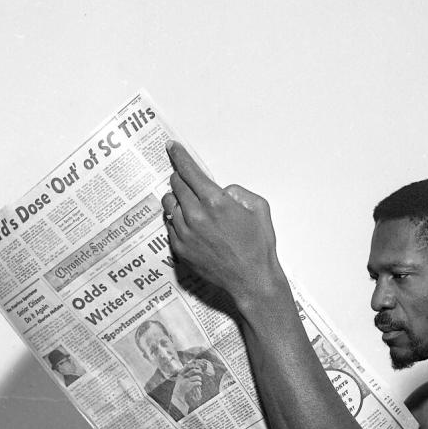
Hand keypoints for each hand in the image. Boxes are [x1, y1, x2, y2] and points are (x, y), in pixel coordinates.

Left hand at [162, 142, 281, 306]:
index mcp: (215, 201)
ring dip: (177, 199)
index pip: (188, 170)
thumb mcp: (259, 208)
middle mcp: (196, 215)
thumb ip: (238, 191)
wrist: (252, 280)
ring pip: (168, 204)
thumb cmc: (258, 247)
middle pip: (175, 184)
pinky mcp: (180, 248)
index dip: (179, 156)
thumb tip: (222, 190)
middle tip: (190, 183)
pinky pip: (170, 225)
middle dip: (182, 179)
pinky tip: (193, 226)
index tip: (172, 148)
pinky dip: (178, 221)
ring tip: (191, 206)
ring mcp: (185, 233)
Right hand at [171, 361, 204, 412]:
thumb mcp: (180, 379)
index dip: (193, 365)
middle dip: (199, 371)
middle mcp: (183, 377)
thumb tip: (190, 365)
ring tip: (199, 381)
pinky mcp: (189, 386)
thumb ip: (185, 373)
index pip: (187, 366)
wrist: (178, 396)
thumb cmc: (180, 387)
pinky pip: (198, 382)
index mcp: (180, 374)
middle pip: (193, 370)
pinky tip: (199, 384)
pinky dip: (199, 383)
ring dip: (199, 379)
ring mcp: (186, 381)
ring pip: (197, 377)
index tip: (197, 366)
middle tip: (201, 373)